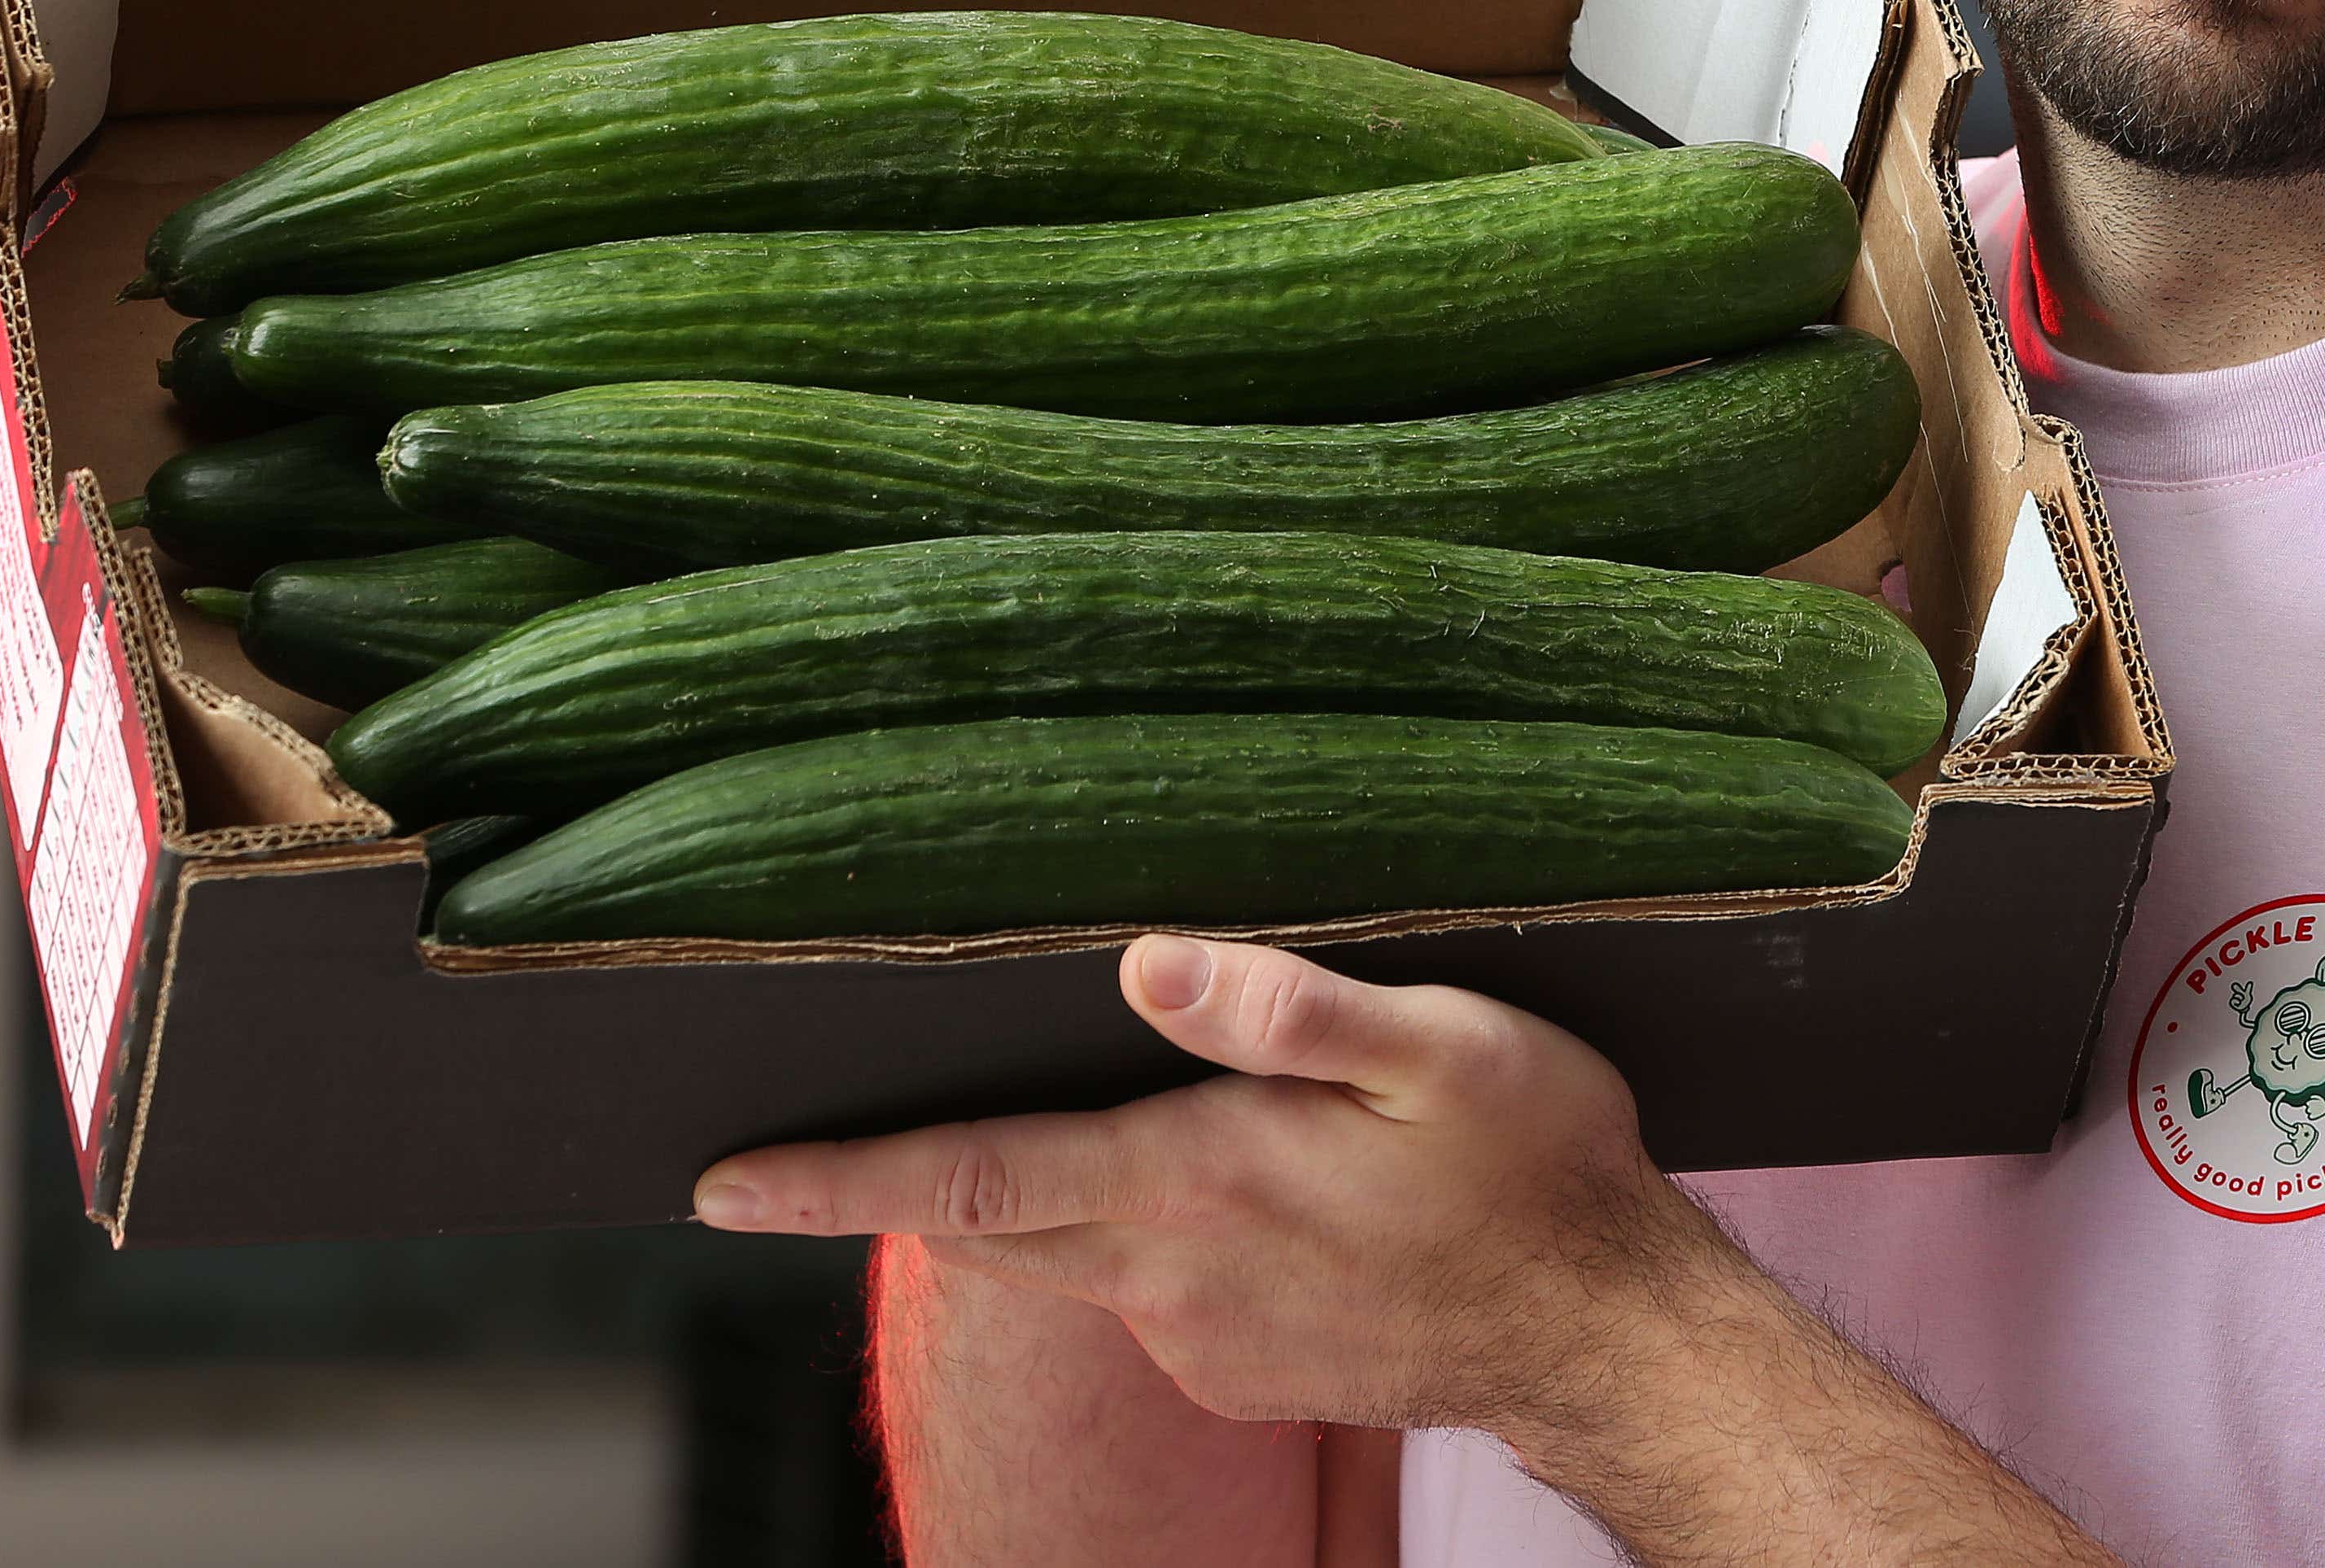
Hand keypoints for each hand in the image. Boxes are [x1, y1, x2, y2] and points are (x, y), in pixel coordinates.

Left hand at [696, 936, 1747, 1438]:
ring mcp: (1197, 1335)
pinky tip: (1218, 1185)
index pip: (966, 1184)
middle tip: (779, 1149)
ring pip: (1065, 1251)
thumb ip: (1291, 1007)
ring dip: (1029, 1197)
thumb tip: (1151, 960)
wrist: (1607, 1335)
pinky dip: (1134, 1230)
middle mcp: (1168, 1276)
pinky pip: (1143, 1285)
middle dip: (875, 1190)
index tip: (717, 1181)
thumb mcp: (1445, 1050)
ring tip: (1049, 1116)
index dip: (830, 1182)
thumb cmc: (1536, 1169)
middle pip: (979, 1228)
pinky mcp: (1236, 1364)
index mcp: (1194, 1184)